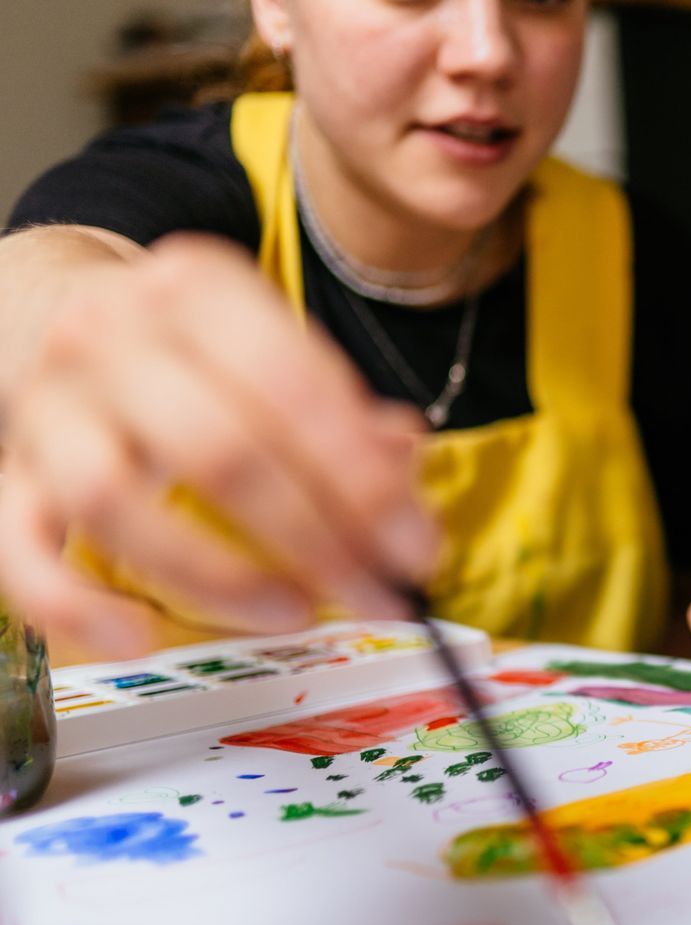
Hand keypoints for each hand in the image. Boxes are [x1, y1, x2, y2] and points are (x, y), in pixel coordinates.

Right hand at [0, 234, 439, 656]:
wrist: (52, 303)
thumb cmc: (190, 343)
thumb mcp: (269, 340)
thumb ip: (340, 406)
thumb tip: (401, 461)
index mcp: (195, 288)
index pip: (292, 385)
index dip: (362, 477)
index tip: (416, 545)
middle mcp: (110, 336)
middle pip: (217, 448)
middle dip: (314, 536)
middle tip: (377, 591)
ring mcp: (48, 405)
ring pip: (113, 501)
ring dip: (216, 575)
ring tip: (294, 611)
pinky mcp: (8, 471)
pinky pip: (20, 549)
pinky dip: (75, 605)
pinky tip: (140, 636)